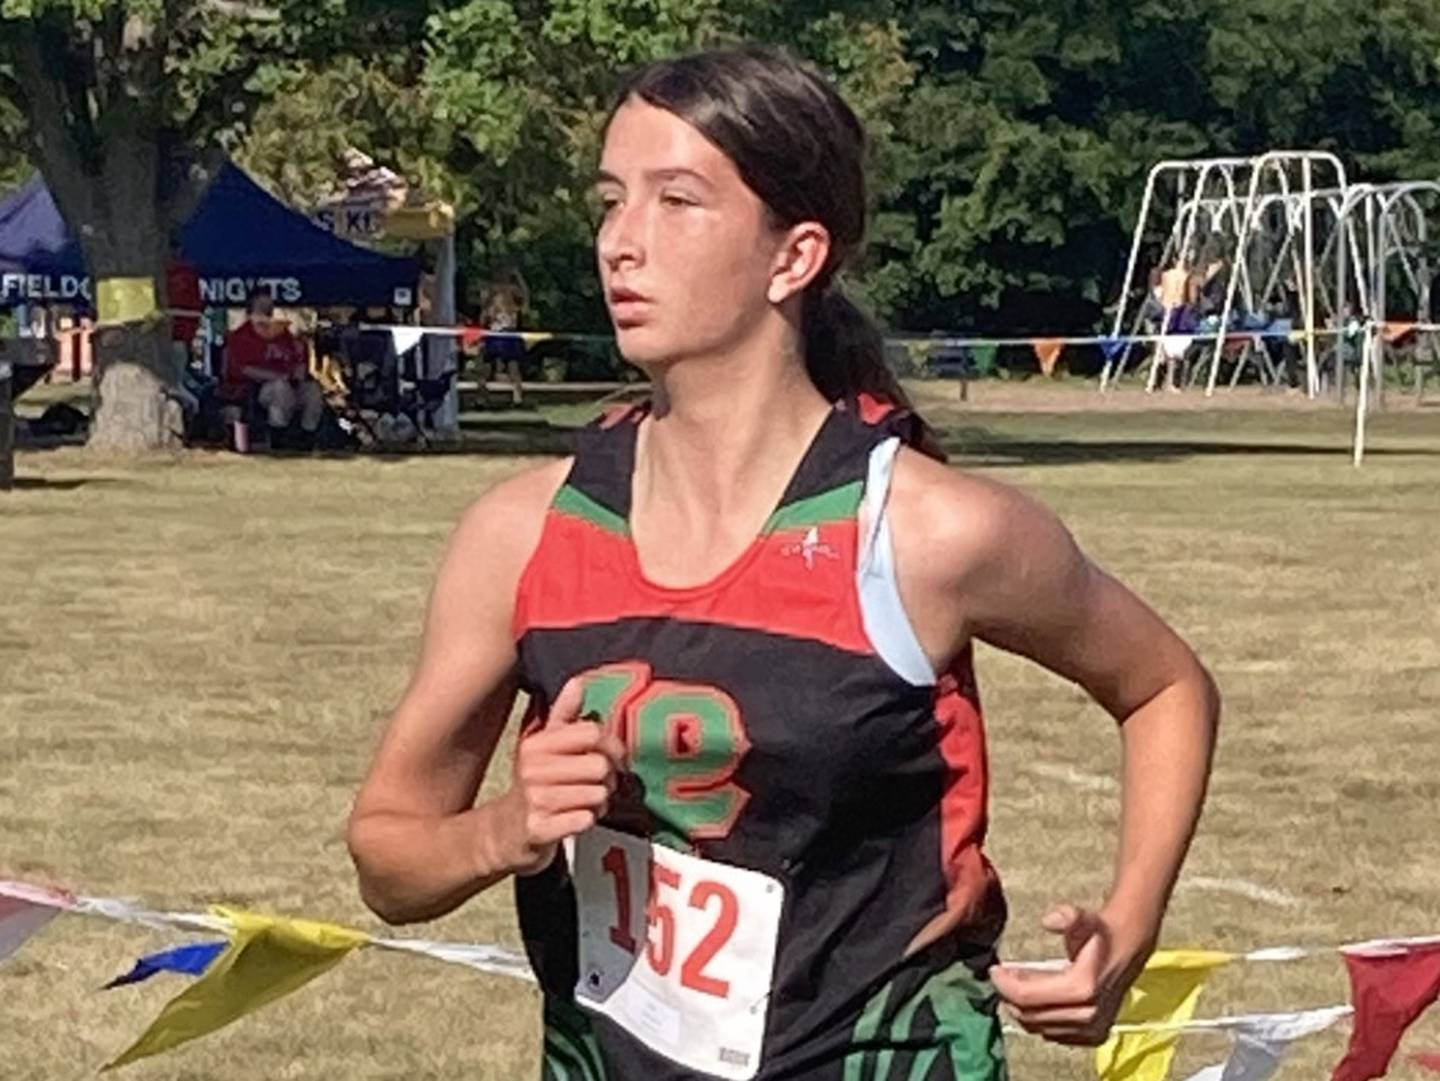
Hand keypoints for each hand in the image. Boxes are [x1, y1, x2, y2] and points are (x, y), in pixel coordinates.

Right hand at [497, 676, 624, 876]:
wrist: (502, 832)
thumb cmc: (533, 784)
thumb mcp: (543, 746)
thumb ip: (563, 715)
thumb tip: (578, 681)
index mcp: (536, 744)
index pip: (593, 732)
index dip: (611, 745)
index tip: (611, 756)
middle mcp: (532, 768)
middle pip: (600, 765)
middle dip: (607, 779)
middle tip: (596, 785)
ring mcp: (534, 799)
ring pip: (598, 794)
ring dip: (599, 803)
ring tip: (584, 803)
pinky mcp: (539, 829)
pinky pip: (584, 820)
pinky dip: (588, 821)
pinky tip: (576, 819)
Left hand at [990, 904, 1154, 1045]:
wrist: (1128, 947)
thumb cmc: (1101, 933)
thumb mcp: (1083, 918)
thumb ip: (1067, 916)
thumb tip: (1049, 920)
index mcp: (1082, 988)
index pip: (1027, 997)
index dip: (1004, 985)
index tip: (994, 970)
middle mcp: (1088, 1015)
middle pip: (1030, 1016)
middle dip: (1009, 996)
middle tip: (1002, 977)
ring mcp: (1092, 1030)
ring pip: (1040, 1028)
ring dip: (1022, 1009)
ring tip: (1016, 985)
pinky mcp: (1093, 1036)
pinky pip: (1054, 1035)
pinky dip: (1040, 1020)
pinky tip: (1037, 999)